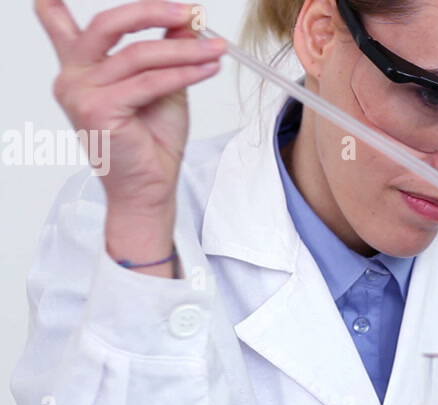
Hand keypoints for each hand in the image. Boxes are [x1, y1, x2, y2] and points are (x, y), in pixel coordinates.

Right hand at [35, 0, 225, 271]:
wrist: (150, 188)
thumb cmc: (151, 142)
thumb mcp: (164, 86)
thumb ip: (168, 51)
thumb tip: (188, 19)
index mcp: (80, 67)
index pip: (60, 26)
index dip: (55, 5)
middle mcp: (72, 76)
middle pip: (108, 25)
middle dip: (151, 13)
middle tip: (188, 12)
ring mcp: (80, 92)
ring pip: (138, 55)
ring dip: (185, 50)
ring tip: (216, 49)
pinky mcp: (98, 110)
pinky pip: (149, 82)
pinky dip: (184, 73)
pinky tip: (208, 68)